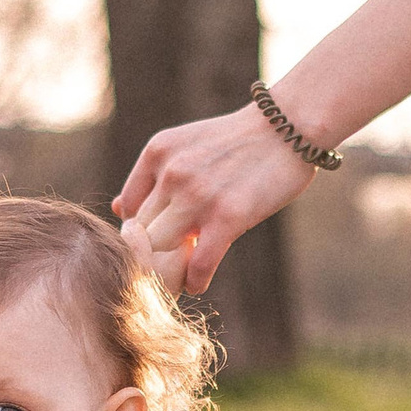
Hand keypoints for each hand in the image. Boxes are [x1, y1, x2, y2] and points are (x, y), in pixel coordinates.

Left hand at [115, 102, 320, 294]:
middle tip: (169, 263)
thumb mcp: (186, 142)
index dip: (143, 228)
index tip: (161, 236)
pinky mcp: (228, 217)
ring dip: (170, 267)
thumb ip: (154, 173)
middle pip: (143, 230)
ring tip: (182, 274)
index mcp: (158, 152)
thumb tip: (121, 209)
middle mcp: (172, 173)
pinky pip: (198, 263)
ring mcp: (198, 196)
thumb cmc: (240, 140)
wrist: (289, 127)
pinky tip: (198, 283)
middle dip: (154, 250)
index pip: (129, 208)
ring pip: (162, 249)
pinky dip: (195, 280)